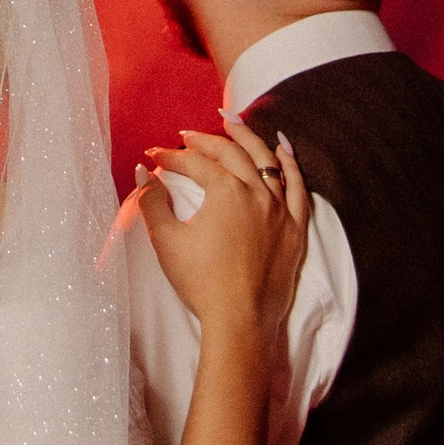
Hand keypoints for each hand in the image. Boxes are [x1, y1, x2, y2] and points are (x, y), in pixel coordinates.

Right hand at [137, 115, 309, 346]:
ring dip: (248, 139)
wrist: (239, 321)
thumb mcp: (167, 240)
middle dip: (205, 140)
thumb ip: (152, 202)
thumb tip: (144, 174)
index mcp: (226, 191)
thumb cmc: (201, 283)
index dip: (171, 157)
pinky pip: (298, 188)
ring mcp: (279, 210)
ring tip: (233, 123)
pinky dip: (291, 164)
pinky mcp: (295, 229)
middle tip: (187, 136)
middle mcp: (256, 192)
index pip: (195, 164)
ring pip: (266, 161)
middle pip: (230, 153)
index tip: (155, 158)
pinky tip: (283, 148)